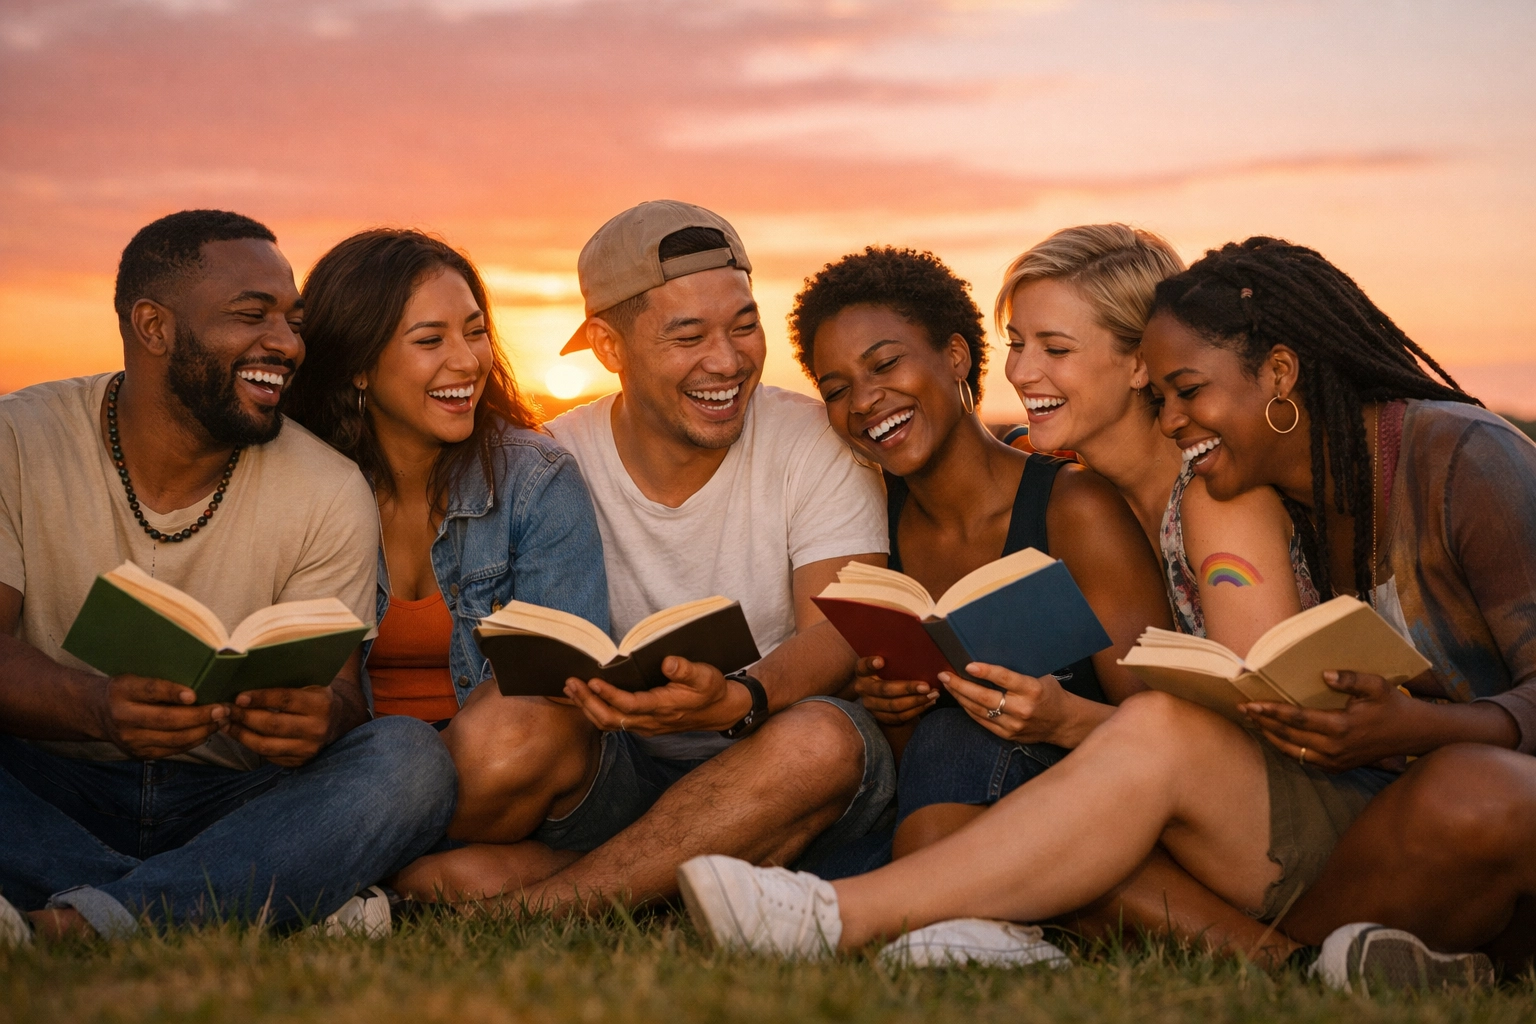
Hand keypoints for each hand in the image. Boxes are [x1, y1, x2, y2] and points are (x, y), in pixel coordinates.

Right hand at [98, 674, 227, 758]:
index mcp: (123, 691)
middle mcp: (123, 717)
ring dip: (203, 730)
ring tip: (221, 720)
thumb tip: (202, 680)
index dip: (172, 692)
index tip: (194, 694)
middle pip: (166, 719)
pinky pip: (173, 749)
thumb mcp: (136, 677)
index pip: (150, 690)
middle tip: (222, 709)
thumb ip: (160, 680)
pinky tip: (207, 731)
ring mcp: (131, 739)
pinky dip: (194, 741)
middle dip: (199, 716)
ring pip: (174, 738)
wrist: (99, 713)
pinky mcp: (139, 753)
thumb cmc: (128, 690)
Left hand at [226, 686, 340, 766]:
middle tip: (224, 710)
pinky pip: (269, 757)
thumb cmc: (315, 696)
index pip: (285, 699)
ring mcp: (309, 748)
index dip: (260, 698)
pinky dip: (250, 745)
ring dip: (241, 735)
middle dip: (244, 717)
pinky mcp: (300, 762)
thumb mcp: (310, 683)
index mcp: (321, 704)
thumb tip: (248, 676)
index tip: (238, 697)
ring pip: (266, 745)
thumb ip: (287, 680)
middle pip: (272, 724)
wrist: (336, 720)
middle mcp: (317, 728)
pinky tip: (239, 735)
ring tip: (225, 724)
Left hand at [562, 656, 745, 736]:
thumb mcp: (705, 676)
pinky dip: (597, 710)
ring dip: (588, 707)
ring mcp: (645, 726)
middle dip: (588, 702)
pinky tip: (587, 697)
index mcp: (663, 707)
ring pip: (609, 723)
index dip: (609, 694)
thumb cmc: (711, 690)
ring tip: (571, 689)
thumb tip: (667, 662)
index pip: (629, 705)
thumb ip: (686, 670)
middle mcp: (650, 721)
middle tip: (570, 684)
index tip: (592, 680)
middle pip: (611, 719)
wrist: (720, 711)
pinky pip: (614, 723)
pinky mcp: (643, 725)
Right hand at [852, 656, 937, 725]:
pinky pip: (899, 717)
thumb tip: (915, 646)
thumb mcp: (886, 664)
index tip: (881, 660)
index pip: (863, 666)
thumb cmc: (888, 672)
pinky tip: (928, 703)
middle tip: (926, 686)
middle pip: (885, 690)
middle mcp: (863, 689)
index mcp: (862, 672)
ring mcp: (870, 705)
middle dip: (908, 688)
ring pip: (894, 706)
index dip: (871, 664)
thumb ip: (892, 658)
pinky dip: (916, 711)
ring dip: (916, 701)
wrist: (881, 695)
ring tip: (933, 695)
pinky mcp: (880, 717)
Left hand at [942, 662, 1068, 744]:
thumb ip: (1018, 670)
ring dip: (960, 697)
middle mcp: (1023, 709)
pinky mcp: (1008, 735)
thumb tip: (988, 653)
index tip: (968, 666)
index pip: (1005, 679)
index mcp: (1033, 689)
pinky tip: (960, 699)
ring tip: (947, 685)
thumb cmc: (1049, 692)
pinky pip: (982, 722)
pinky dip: (969, 710)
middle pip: (985, 698)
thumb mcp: (1040, 676)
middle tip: (945, 675)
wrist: (1062, 722)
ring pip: (980, 711)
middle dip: (961, 686)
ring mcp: (1014, 725)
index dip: (985, 672)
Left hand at [1240, 670, 1416, 772]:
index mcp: (1341, 726)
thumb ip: (1351, 679)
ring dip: (1270, 736)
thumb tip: (1325, 675)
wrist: (1413, 734)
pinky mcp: (1337, 767)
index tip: (1250, 704)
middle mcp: (1335, 747)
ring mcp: (1335, 760)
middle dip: (1263, 722)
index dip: (1272, 711)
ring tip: (1253, 721)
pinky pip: (1304, 759)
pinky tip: (1274, 736)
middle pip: (1288, 735)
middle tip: (1242, 709)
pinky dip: (1286, 748)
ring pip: (1292, 751)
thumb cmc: (1393, 705)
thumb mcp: (1377, 685)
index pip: (1297, 719)